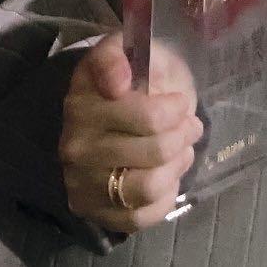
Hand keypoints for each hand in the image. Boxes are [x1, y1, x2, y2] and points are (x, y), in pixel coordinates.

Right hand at [59, 32, 203, 233]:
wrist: (104, 107)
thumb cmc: (125, 76)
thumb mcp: (122, 48)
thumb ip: (118, 55)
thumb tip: (118, 83)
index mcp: (83, 100)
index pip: (147, 117)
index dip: (175, 109)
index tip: (180, 101)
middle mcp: (75, 144)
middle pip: (154, 152)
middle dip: (183, 136)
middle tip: (191, 124)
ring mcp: (80, 181)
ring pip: (147, 187)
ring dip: (176, 167)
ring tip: (184, 149)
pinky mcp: (90, 209)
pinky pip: (137, 218)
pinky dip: (162, 199)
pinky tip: (168, 177)